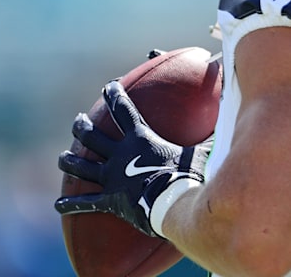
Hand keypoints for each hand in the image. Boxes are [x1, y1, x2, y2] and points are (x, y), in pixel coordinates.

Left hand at [54, 80, 211, 237]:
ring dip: (69, 161)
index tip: (110, 86)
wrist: (173, 204)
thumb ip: (211, 133)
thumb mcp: (201, 150)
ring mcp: (111, 178)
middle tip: (78, 121)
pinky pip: (86, 203)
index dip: (115, 95)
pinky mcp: (109, 200)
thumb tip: (232, 114)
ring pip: (82, 167)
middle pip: (93, 136)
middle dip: (82, 127)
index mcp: (139, 139)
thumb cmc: (188, 175)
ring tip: (62, 158)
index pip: (124, 110)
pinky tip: (58, 206)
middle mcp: (119, 155)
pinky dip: (71, 204)